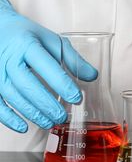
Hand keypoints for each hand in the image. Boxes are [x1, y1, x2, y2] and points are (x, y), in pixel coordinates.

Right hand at [0, 0, 96, 132]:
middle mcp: (10, 58)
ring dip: (32, 113)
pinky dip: (9, 118)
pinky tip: (23, 126)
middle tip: (62, 116)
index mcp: (28, 45)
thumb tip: (91, 76)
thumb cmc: (27, 35)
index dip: (62, 84)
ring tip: (50, 122)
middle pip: (28, 85)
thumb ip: (71, 58)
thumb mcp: (51, 40)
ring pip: (13, 97)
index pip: (46, 66)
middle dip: (47, 104)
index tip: (76, 97)